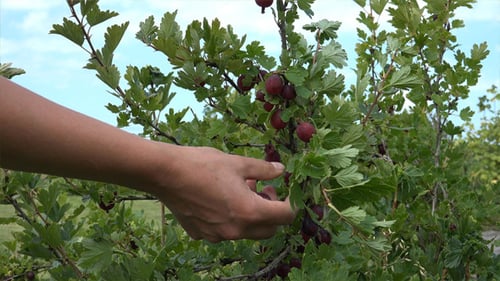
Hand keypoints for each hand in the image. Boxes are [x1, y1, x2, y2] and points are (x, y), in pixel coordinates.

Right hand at [149, 145, 295, 242]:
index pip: (285, 216)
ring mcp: (218, 235)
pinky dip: (229, 219)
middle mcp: (236, 230)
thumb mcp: (238, 163)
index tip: (285, 192)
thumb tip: (281, 170)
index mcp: (250, 211)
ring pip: (246, 232)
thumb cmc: (203, 165)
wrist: (165, 174)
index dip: (291, 203)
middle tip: (261, 190)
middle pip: (269, 230)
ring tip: (238, 192)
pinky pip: (225, 231)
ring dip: (251, 216)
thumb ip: (263, 169)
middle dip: (271, 212)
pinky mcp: (202, 234)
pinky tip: (218, 200)